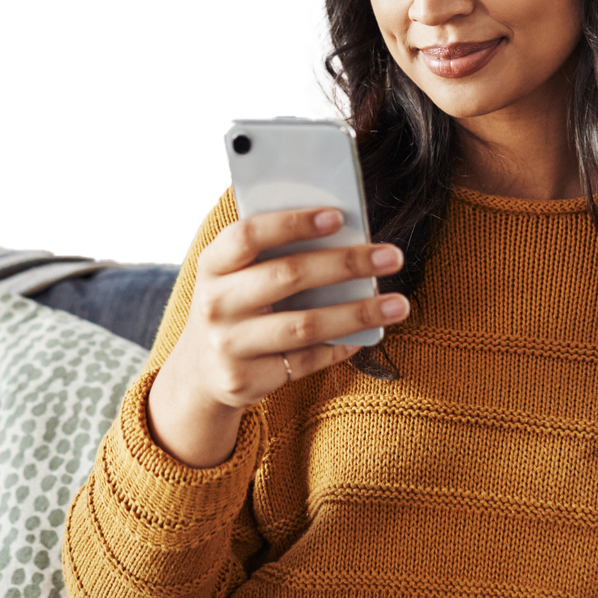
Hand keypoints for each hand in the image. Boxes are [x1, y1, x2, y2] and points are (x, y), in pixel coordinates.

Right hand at [157, 206, 409, 411]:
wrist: (198, 372)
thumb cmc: (234, 306)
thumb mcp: (234, 275)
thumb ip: (271, 253)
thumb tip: (342, 232)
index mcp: (213, 265)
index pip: (249, 235)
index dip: (293, 223)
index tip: (338, 216)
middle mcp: (215, 304)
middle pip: (288, 276)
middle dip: (346, 264)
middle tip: (392, 256)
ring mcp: (228, 346)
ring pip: (305, 325)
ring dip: (358, 313)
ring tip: (398, 304)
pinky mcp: (245, 381)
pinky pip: (305, 362)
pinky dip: (339, 348)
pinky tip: (365, 338)